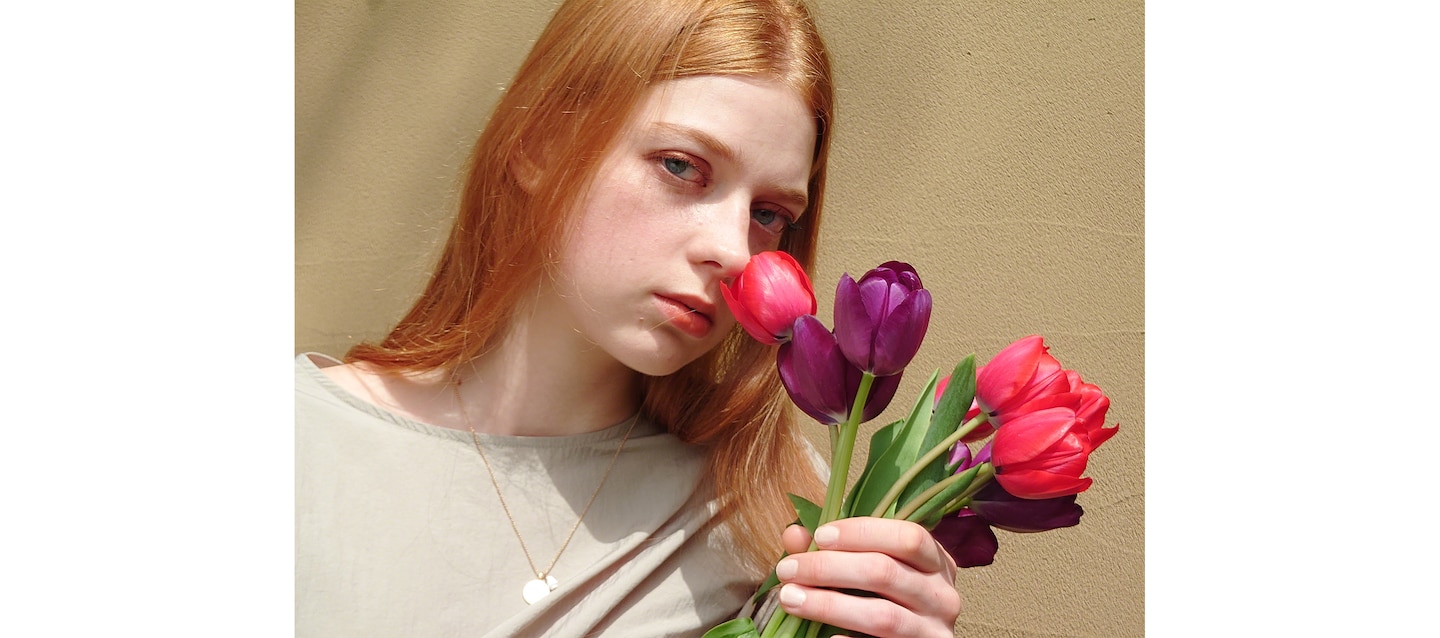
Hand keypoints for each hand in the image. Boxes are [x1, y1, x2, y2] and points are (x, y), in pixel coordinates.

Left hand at [775, 517, 961, 637]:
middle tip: (788, 570)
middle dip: (829, 568)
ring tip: (790, 598)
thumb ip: (834, 550)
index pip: (907, 537)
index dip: (862, 533)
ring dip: (829, 604)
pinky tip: (824, 636)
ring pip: (881, 615)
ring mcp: (934, 631)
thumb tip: (794, 535)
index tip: (819, 536)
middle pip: (886, 573)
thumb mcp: (869, 569)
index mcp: (936, 561)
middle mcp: (942, 595)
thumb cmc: (886, 600)